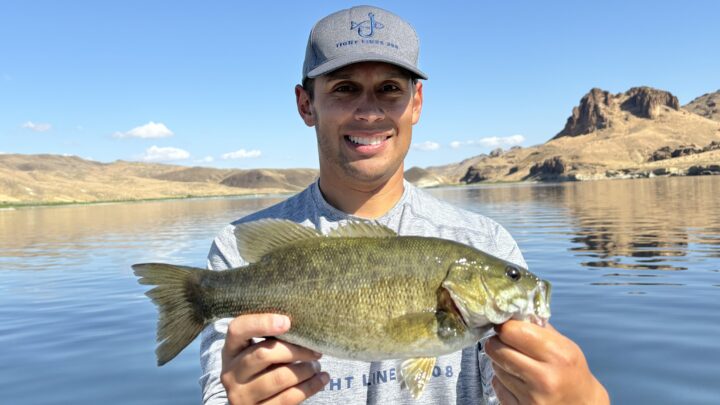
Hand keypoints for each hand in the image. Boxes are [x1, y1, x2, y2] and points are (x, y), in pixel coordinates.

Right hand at [220, 314, 329, 404]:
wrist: (254, 402)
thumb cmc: (262, 369)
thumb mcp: (256, 351)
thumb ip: (271, 338)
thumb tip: (302, 327)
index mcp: (231, 350)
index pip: (238, 329)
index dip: (261, 323)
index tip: (287, 322)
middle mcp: (231, 374)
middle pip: (263, 354)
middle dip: (295, 350)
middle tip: (314, 351)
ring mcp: (241, 396)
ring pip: (279, 378)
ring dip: (305, 370)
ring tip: (316, 366)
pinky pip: (288, 398)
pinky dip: (310, 386)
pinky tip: (321, 379)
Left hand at [484, 320, 608, 404]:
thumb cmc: (571, 371)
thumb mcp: (565, 345)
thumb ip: (538, 329)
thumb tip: (510, 313)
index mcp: (557, 355)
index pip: (512, 331)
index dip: (505, 326)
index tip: (506, 327)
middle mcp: (543, 378)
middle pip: (497, 348)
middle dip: (497, 342)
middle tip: (504, 342)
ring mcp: (531, 397)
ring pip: (495, 367)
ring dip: (500, 362)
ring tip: (517, 363)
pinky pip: (496, 386)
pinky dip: (502, 380)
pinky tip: (517, 380)